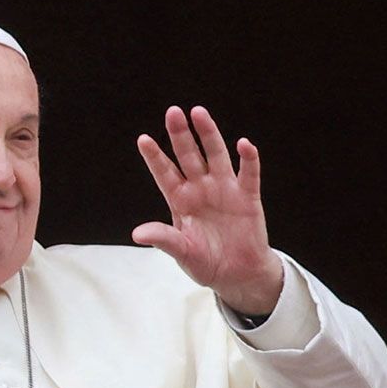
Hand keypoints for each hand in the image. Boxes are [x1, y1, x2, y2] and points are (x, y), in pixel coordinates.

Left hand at [132, 105, 286, 315]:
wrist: (238, 275)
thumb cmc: (206, 262)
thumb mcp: (182, 253)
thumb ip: (164, 239)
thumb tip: (138, 233)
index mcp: (181, 200)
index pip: (165, 173)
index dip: (155, 157)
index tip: (143, 139)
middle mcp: (201, 189)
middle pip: (189, 156)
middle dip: (180, 134)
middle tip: (173, 112)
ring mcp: (225, 189)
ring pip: (215, 155)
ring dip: (209, 134)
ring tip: (199, 113)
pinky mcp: (247, 197)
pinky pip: (248, 173)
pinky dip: (248, 158)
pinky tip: (244, 144)